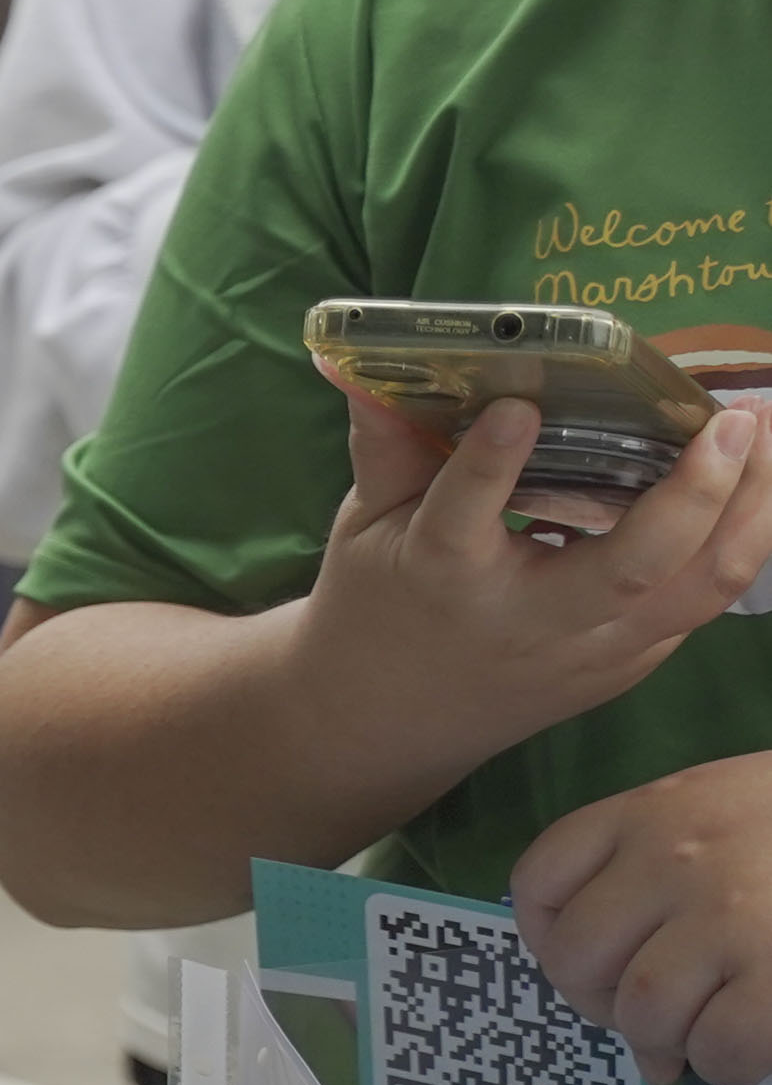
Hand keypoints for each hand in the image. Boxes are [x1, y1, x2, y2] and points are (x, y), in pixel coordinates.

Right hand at [288, 386, 771, 787]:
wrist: (390, 720)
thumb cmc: (377, 604)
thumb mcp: (367, 524)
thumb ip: (388, 446)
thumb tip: (354, 363)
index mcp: (443, 577)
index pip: (465, 518)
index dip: (491, 464)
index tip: (520, 407)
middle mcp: (529, 620)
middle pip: (636, 568)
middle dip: (699, 490)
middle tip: (732, 419)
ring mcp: (591, 649)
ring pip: (703, 589)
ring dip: (754, 511)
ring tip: (765, 436)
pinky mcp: (629, 663)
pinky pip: (699, 600)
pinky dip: (734, 536)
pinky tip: (748, 482)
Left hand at [516, 751, 771, 1084]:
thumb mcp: (721, 805)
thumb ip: (654, 866)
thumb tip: (613, 981)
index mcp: (650, 811)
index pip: (539, 879)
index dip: (546, 936)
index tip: (584, 962)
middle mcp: (674, 860)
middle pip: (576, 958)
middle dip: (600, 1004)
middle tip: (646, 1016)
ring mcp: (729, 919)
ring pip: (642, 1012)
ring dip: (666, 1042)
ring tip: (702, 1035)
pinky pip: (719, 1047)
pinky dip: (725, 1063)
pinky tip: (749, 1046)